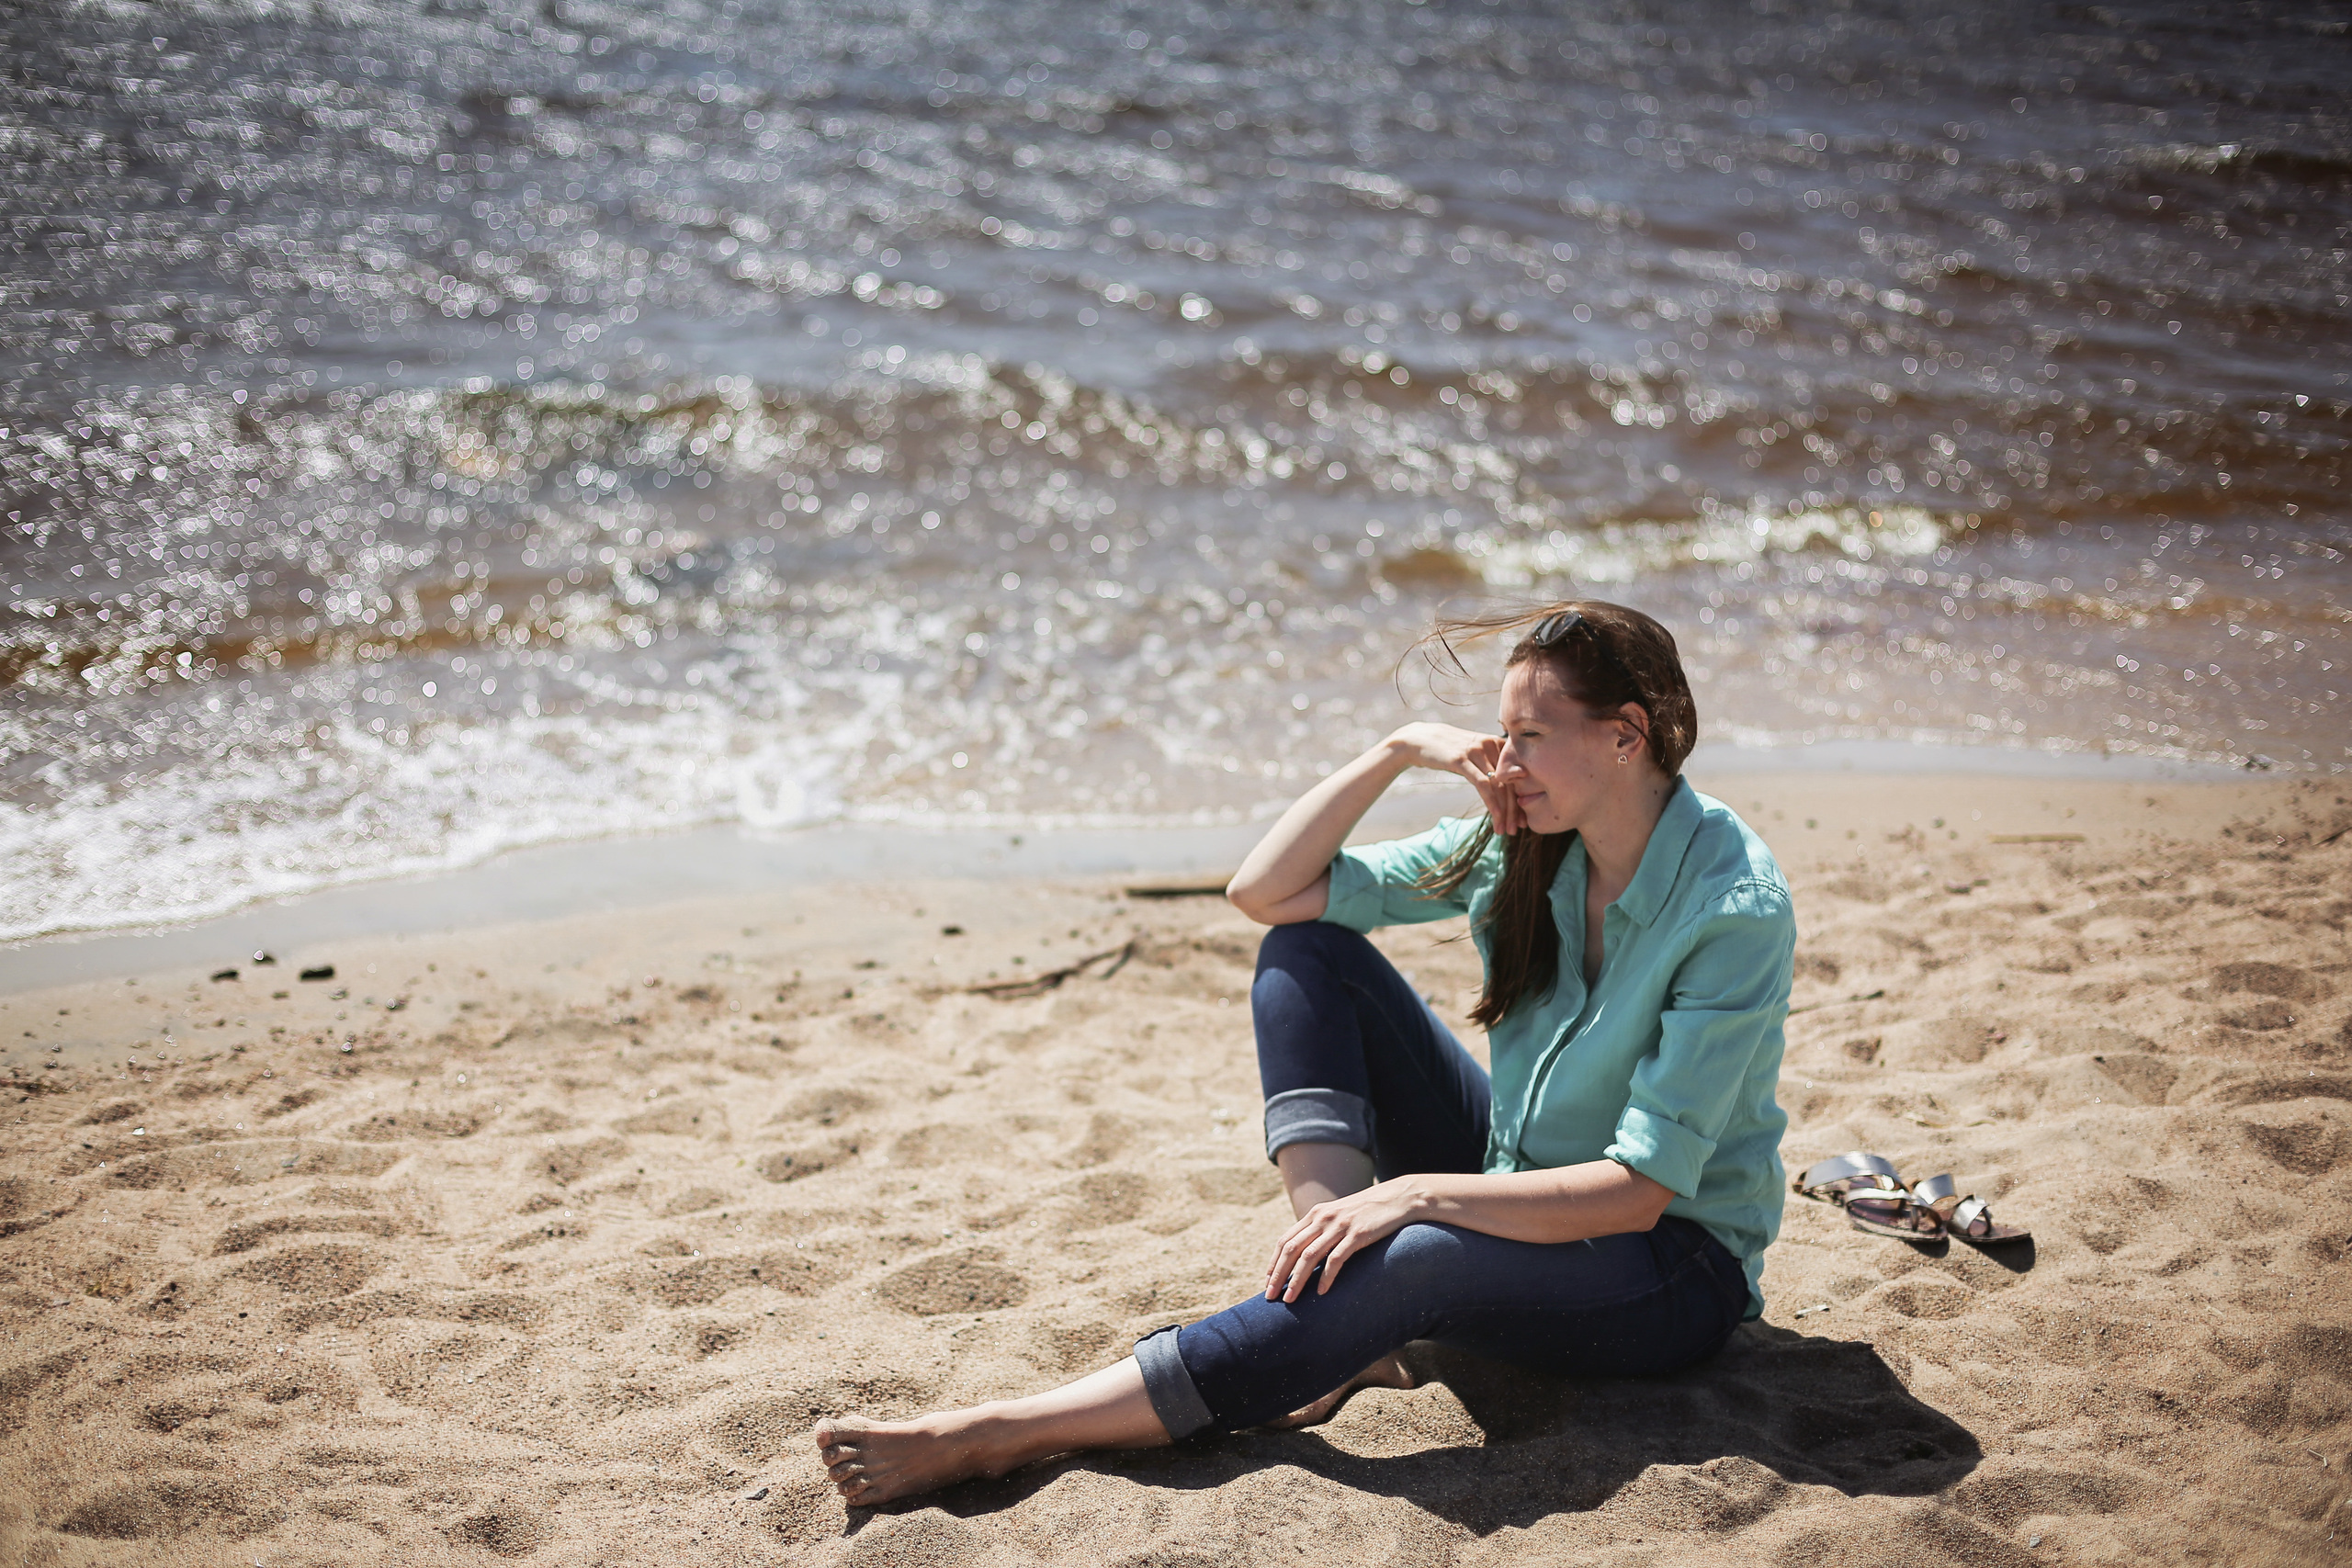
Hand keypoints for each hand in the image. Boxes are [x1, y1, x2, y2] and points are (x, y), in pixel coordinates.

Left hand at [1263, 1177, 1426, 1301]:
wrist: (1398, 1198)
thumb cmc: (1367, 1211)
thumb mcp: (1339, 1215)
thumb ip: (1321, 1230)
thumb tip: (1305, 1256)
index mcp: (1315, 1213)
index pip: (1285, 1240)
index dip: (1274, 1262)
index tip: (1268, 1282)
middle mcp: (1323, 1218)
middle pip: (1291, 1249)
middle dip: (1278, 1275)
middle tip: (1270, 1296)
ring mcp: (1339, 1225)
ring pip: (1309, 1256)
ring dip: (1297, 1280)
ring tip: (1290, 1300)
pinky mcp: (1358, 1234)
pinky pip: (1336, 1259)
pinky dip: (1326, 1277)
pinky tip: (1322, 1292)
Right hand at [1388, 723, 1520, 835]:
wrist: (1419, 739)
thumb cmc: (1448, 750)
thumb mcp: (1472, 754)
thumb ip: (1490, 764)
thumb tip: (1509, 782)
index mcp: (1497, 742)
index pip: (1516, 776)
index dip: (1521, 800)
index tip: (1523, 820)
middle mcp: (1490, 744)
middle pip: (1510, 782)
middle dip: (1514, 810)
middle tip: (1516, 830)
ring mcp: (1476, 751)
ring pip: (1498, 786)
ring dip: (1504, 811)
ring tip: (1504, 830)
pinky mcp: (1462, 759)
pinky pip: (1483, 784)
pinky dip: (1492, 802)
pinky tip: (1496, 817)